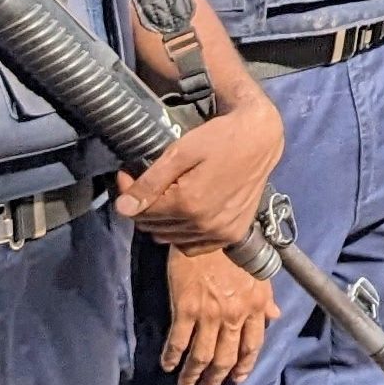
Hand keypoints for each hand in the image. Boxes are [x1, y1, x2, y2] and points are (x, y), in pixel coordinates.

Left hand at [120, 89, 285, 252]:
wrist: (261, 139)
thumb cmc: (221, 137)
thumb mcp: (180, 152)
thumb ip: (151, 182)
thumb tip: (123, 208)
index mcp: (188, 204)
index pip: (141, 212)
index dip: (128, 193)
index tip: (127, 174)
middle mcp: (204, 225)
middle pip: (154, 228)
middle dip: (143, 206)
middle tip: (143, 183)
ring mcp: (220, 233)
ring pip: (171, 239)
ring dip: (161, 221)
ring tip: (164, 196)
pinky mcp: (232, 235)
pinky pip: (194, 247)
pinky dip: (183, 235)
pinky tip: (184, 216)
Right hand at [163, 246, 276, 384]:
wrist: (210, 226)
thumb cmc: (233, 246)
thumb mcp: (258, 272)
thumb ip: (266, 298)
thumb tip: (275, 316)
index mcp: (255, 306)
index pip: (253, 346)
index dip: (244, 367)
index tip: (236, 379)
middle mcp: (235, 315)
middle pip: (226, 358)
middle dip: (216, 379)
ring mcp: (210, 314)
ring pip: (203, 356)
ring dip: (193, 375)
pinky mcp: (186, 308)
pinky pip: (179, 341)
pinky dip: (172, 357)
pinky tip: (167, 365)